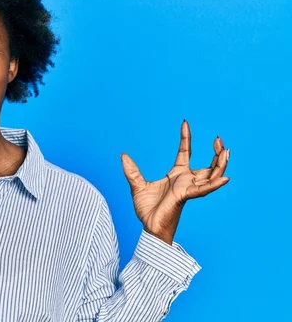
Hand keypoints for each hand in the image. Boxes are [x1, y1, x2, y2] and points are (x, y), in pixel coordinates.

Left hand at [121, 120, 229, 243]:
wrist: (149, 227)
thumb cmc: (147, 210)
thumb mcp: (137, 186)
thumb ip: (132, 171)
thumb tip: (123, 155)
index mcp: (176, 175)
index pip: (184, 152)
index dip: (186, 138)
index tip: (185, 123)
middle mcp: (186, 180)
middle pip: (207, 164)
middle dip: (216, 152)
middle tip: (220, 139)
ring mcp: (188, 188)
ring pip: (211, 175)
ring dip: (220, 164)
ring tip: (226, 151)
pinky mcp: (186, 196)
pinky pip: (203, 190)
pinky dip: (215, 184)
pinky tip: (225, 177)